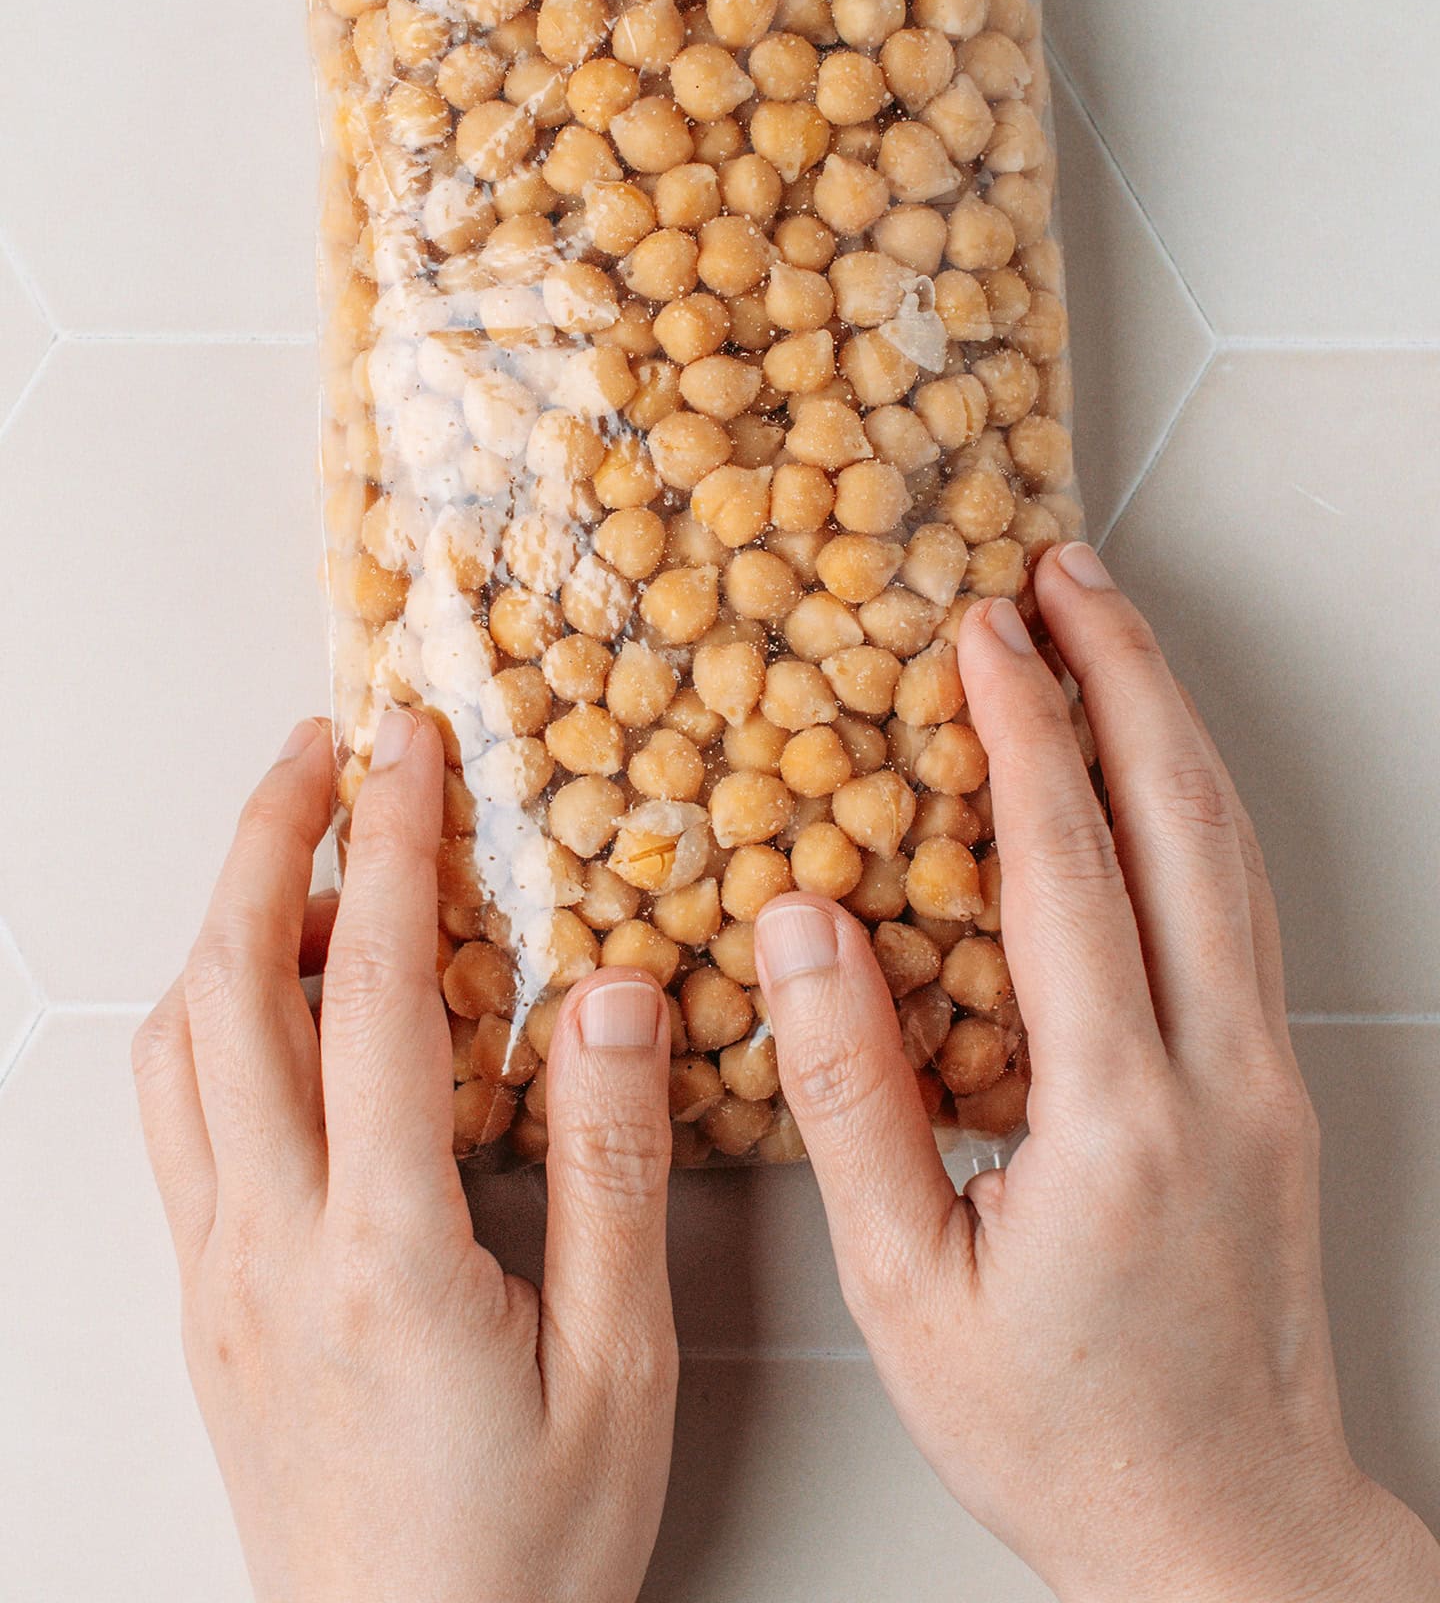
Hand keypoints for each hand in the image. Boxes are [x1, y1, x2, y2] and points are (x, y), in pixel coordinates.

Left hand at [133, 709, 676, 1602]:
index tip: (408, 748)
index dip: (387, 845)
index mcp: (383, 1249)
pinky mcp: (207, 1306)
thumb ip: (611, 1170)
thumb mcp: (618, 1370)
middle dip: (265, 840)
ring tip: (292, 857)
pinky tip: (265, 1013)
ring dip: (221, 926)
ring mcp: (220, 1275)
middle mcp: (270, 1246)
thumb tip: (612, 999)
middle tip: (320, 748)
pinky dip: (205, 1022)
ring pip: (176, 1052)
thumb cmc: (517, 1556)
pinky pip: (173, 1124)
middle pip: (228, 988)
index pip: (366, 992)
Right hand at [754, 545, 1439, 1602]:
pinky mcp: (1274, 1091)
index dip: (1022, 730)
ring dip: (1166, 723)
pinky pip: (1237, 905)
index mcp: (1117, 1114)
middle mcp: (1217, 1071)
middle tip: (1064, 570)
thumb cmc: (1059, 1433)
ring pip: (1229, 850)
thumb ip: (847, 1096)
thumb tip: (799, 927)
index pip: (1068, 867)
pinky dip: (1191, 805)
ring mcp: (1265, 1075)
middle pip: (1182, 818)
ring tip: (1107, 633)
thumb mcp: (908, 1290)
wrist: (1227, 1533)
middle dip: (1122, 673)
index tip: (980, 630)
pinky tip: (1150, 776)